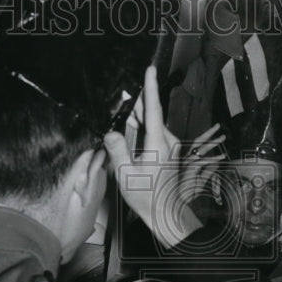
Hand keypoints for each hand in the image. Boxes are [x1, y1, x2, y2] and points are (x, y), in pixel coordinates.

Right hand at [104, 66, 223, 246]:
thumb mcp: (125, 175)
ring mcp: (171, 145)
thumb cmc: (146, 197)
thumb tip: (110, 133)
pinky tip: (134, 153)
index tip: (150, 69)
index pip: (153, 110)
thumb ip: (117, 151)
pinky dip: (141, 137)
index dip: (150, 88)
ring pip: (151, 127)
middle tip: (123, 133)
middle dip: (134, 116)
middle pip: (149, 117)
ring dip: (136, 129)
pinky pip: (153, 135)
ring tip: (128, 152)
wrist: (166, 213)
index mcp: (158, 143)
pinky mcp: (170, 151)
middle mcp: (168, 141)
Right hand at [178, 123, 226, 207]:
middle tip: (218, 126)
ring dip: (212, 143)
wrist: (176, 204)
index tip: (216, 132)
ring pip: (200, 149)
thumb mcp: (200, 182)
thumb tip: (217, 164)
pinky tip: (222, 157)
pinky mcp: (189, 170)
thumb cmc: (186, 194)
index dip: (206, 136)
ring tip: (222, 138)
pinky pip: (202, 162)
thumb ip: (208, 172)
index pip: (196, 145)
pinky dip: (213, 159)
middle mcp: (185, 160)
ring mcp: (186, 165)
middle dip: (208, 133)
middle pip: (196, 142)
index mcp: (186, 161)